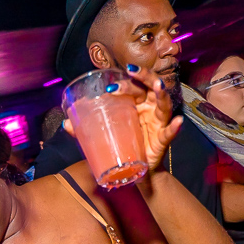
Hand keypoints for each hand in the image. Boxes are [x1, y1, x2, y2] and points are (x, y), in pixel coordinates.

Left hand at [63, 66, 182, 174]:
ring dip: (161, 93)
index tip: (109, 86)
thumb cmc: (123, 145)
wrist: (135, 171)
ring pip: (163, 103)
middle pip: (149, 87)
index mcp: (136, 104)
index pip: (133, 86)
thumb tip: (65, 123)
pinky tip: (178, 122)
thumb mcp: (104, 135)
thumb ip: (86, 129)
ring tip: (159, 87)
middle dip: (142, 77)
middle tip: (131, 73)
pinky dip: (174, 127)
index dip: (124, 81)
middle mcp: (149, 109)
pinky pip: (170, 132)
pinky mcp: (163, 139)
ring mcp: (159, 123)